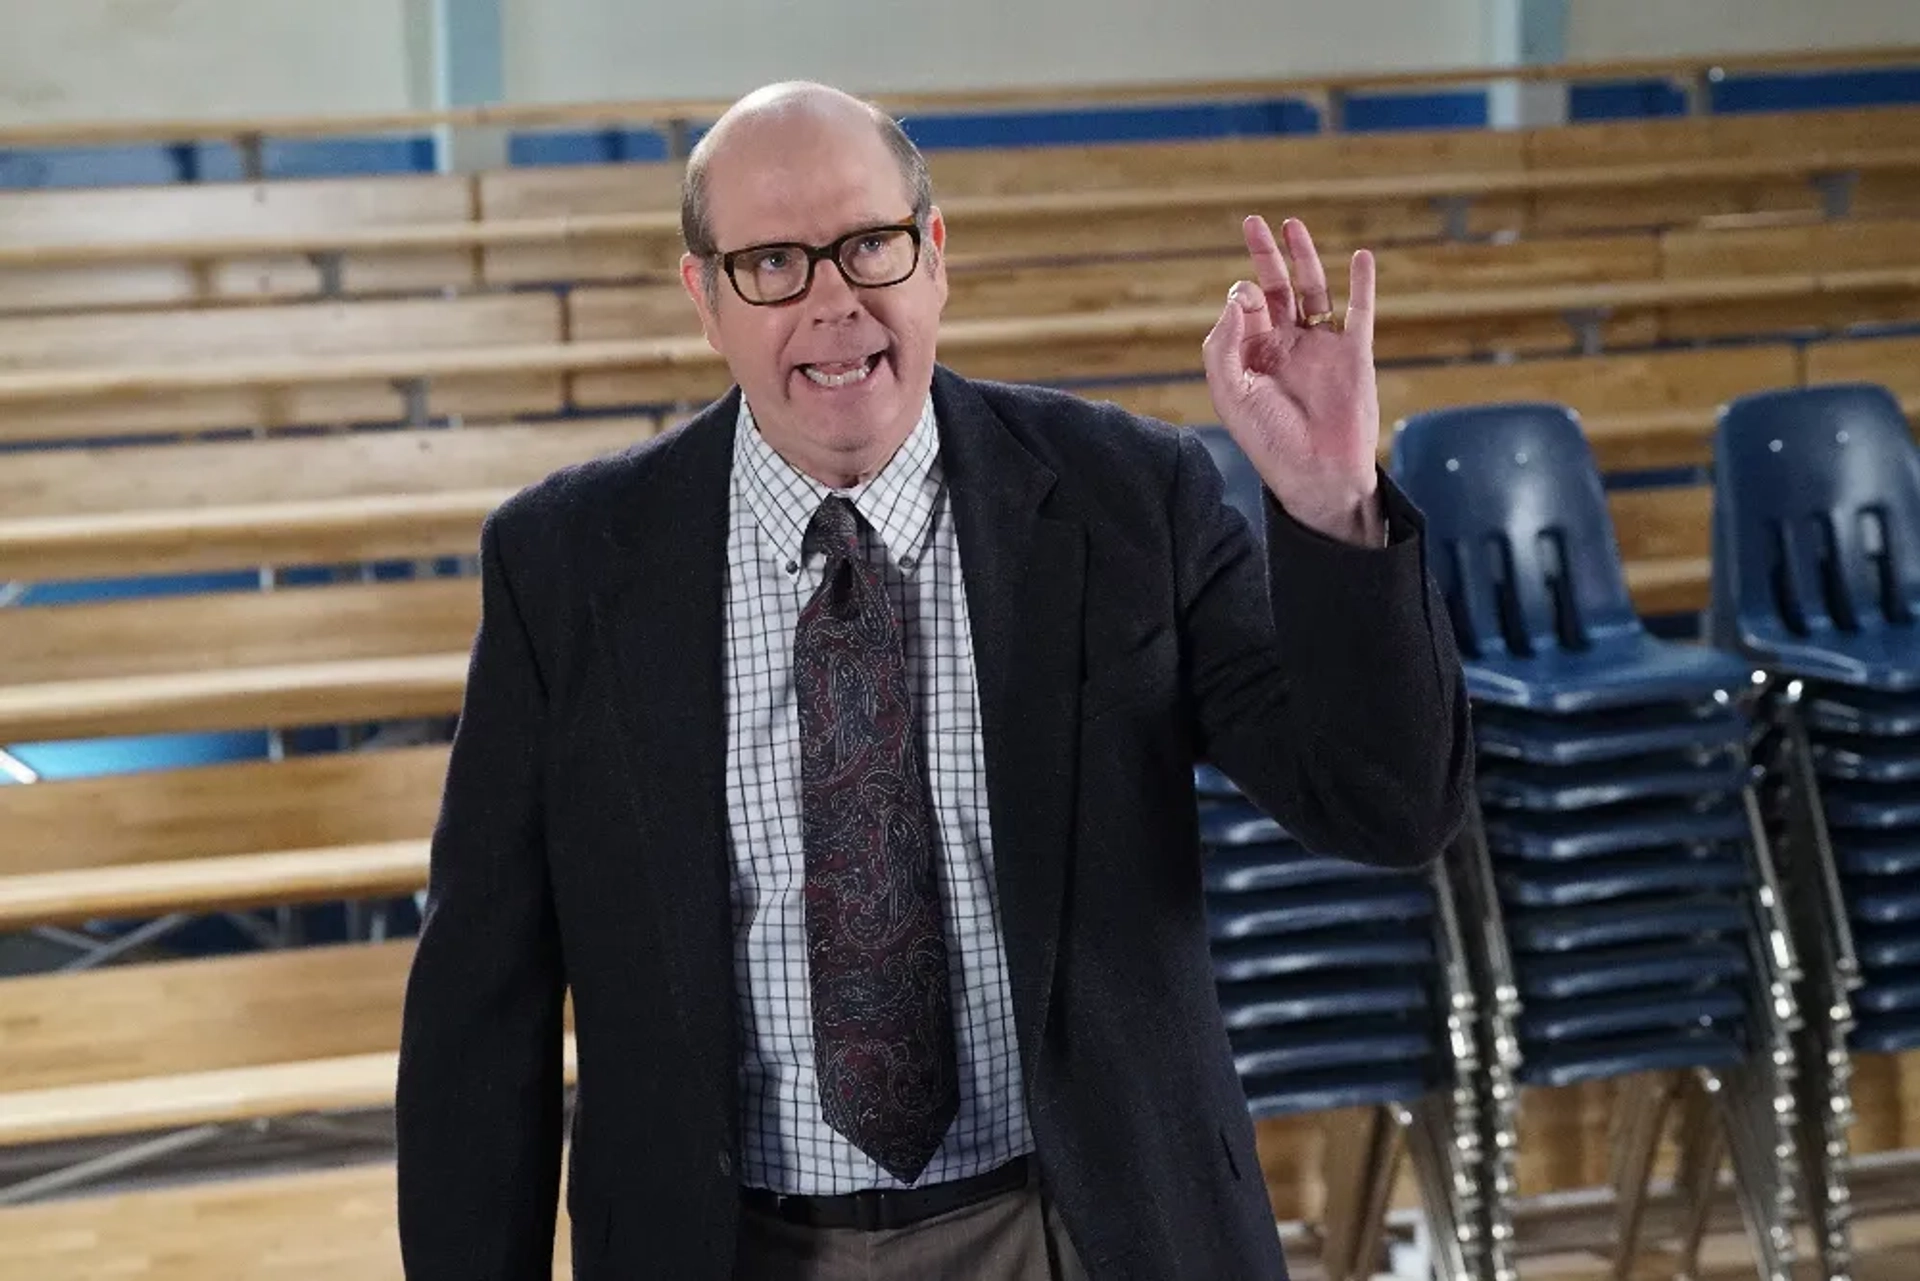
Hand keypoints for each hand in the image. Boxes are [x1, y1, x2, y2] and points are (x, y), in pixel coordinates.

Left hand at [1201, 215, 1382, 545]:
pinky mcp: (1354, 353)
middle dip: (1264, 256)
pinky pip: (1359, 312)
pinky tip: (1361, 256)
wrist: (1316, 472)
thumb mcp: (1229, 392)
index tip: (1248, 301)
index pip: (1244, 308)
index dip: (1243, 295)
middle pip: (1275, 289)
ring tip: (1293, 225)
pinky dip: (1362, 284)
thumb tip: (1242, 293)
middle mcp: (1285, 346)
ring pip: (1312, 292)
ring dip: (1304, 259)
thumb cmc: (1268, 439)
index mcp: (1252, 355)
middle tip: (1253, 222)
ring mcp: (1320, 347)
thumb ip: (1225, 342)